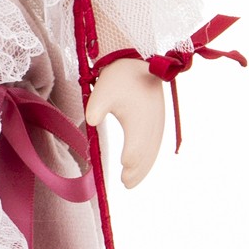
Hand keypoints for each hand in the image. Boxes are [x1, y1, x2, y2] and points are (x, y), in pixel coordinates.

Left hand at [84, 55, 164, 188]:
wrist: (136, 65)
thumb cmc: (117, 79)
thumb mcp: (103, 90)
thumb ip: (96, 107)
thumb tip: (91, 121)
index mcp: (139, 117)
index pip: (136, 144)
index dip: (130, 158)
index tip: (122, 166)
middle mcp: (152, 124)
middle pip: (146, 154)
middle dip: (137, 170)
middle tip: (125, 183)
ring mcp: (157, 125)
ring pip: (152, 152)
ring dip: (143, 168)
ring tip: (130, 183)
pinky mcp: (158, 124)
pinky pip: (154, 147)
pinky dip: (148, 159)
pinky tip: (139, 168)